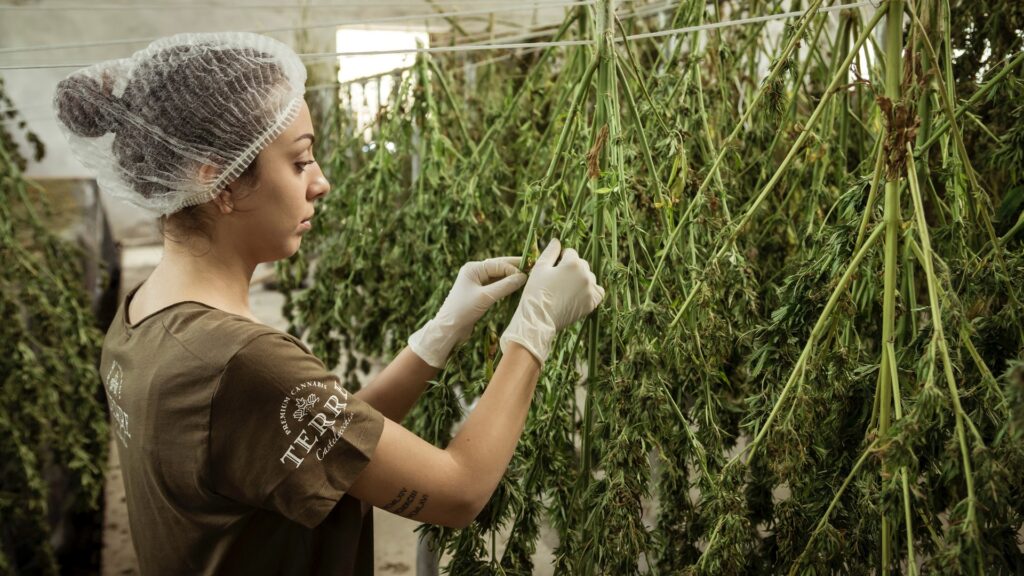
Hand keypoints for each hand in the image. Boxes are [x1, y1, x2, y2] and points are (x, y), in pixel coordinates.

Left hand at [408, 257, 527, 368]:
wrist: (449, 328)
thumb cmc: (463, 310)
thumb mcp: (486, 297)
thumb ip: (505, 286)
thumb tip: (522, 277)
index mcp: (473, 269)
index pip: (498, 264)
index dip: (513, 269)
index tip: (528, 275)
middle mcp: (475, 272)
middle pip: (499, 267)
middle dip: (514, 268)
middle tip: (532, 268)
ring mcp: (477, 282)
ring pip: (498, 276)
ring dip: (511, 278)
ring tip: (527, 278)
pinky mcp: (479, 293)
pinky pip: (496, 285)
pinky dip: (506, 286)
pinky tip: (516, 287)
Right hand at [499, 238, 604, 363]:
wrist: (539, 319)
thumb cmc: (536, 292)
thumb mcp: (539, 268)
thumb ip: (550, 252)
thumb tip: (557, 241)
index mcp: (573, 263)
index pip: (570, 253)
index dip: (560, 260)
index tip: (553, 270)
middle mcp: (586, 274)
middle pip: (582, 264)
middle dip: (572, 269)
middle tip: (558, 281)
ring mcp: (590, 289)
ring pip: (589, 278)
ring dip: (581, 280)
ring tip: (566, 290)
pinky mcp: (592, 303)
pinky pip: (598, 292)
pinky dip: (591, 292)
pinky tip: (579, 295)